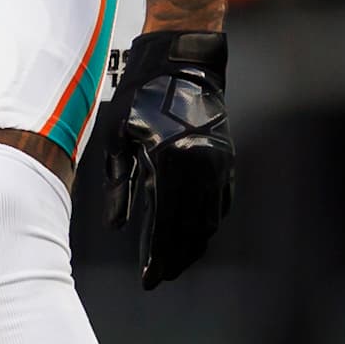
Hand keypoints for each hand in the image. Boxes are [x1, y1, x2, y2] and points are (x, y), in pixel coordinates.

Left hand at [101, 28, 233, 289]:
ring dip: (193, 247)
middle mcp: (199, 168)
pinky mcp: (228, 162)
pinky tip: (193, 237)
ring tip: (175, 264)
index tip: (149, 278)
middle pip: (190, 230)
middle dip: (175, 259)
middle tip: (160, 278)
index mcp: (169, 162)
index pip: (165, 224)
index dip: (157, 255)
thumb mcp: (119, 137)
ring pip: (209, 222)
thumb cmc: (141, 98)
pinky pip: (220, 205)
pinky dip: (207, 226)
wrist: (183, 64)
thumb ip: (119, 185)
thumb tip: (116, 226)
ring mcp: (219, 165)